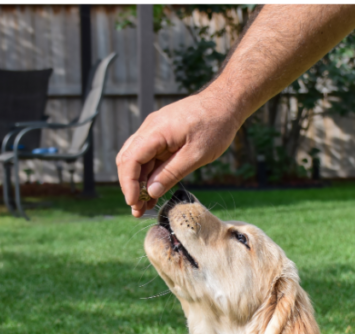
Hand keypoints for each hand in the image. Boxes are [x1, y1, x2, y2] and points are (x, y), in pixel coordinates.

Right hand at [116, 90, 243, 216]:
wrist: (226, 102)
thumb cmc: (215, 125)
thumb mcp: (196, 155)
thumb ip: (171, 173)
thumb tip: (151, 192)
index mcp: (155, 131)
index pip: (130, 160)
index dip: (128, 184)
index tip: (134, 202)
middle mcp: (150, 129)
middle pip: (128, 160)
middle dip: (130, 186)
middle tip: (138, 210)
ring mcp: (155, 131)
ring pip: (138, 160)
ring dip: (139, 183)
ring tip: (144, 206)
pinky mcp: (162, 135)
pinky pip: (150, 156)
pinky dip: (150, 174)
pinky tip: (153, 192)